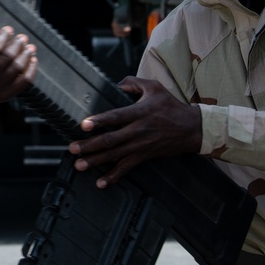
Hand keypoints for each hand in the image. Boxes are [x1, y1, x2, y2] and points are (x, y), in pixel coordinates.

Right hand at [0, 26, 37, 105]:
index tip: (8, 29)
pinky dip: (31, 69)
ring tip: (29, 47)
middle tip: (22, 37)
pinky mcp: (5, 95)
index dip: (3, 36)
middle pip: (7, 57)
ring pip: (17, 69)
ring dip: (26, 55)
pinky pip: (23, 82)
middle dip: (17, 44)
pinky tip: (32, 60)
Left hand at [68, 76, 201, 187]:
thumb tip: (116, 83)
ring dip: (96, 161)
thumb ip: (133, 82)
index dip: (99, 121)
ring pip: (115, 155)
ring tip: (79, 165)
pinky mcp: (144, 156)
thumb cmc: (171, 106)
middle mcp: (138, 130)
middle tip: (73, 149)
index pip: (116, 116)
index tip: (84, 125)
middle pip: (111, 139)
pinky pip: (127, 167)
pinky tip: (101, 183)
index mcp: (139, 112)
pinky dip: (114, 176)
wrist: (192, 129)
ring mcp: (141, 145)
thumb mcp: (154, 87)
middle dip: (90, 145)